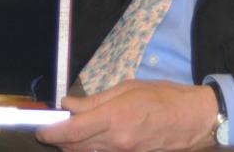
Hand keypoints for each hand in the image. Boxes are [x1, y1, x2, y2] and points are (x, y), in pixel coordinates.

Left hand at [36, 80, 217, 151]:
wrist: (193, 119)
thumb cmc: (162, 97)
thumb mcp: (127, 88)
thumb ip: (95, 100)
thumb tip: (68, 104)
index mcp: (114, 119)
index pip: (72, 132)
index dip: (51, 132)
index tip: (40, 128)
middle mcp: (116, 142)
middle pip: (75, 147)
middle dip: (58, 140)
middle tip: (51, 128)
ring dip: (73, 146)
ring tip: (68, 134)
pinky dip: (91, 150)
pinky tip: (90, 141)